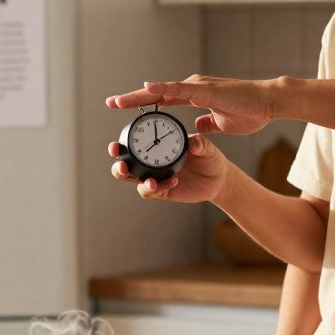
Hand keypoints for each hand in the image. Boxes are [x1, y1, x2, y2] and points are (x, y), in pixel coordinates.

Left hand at [106, 74, 278, 135]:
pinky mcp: (205, 90)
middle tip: (110, 102)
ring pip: (162, 90)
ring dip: (139, 95)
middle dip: (133, 99)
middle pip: (156, 94)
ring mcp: (197, 86)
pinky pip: (179, 90)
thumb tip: (196, 129)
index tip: (124, 108)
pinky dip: (162, 89)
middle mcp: (192, 87)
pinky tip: (147, 89)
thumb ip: (207, 124)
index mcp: (195, 95)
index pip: (163, 100)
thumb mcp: (222, 124)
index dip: (143, 104)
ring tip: (118, 101)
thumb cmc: (250, 112)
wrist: (269, 103)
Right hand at [108, 133, 229, 202]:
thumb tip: (193, 143)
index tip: (116, 146)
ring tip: (150, 183)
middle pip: (125, 164)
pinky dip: (158, 188)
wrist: (218, 180)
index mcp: (156, 143)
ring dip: (137, 183)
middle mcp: (151, 160)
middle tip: (122, 167)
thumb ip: (201, 144)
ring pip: (135, 180)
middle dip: (119, 167)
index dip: (120, 144)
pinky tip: (172, 182)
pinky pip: (152, 191)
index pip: (132, 142)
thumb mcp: (208, 148)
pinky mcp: (162, 190)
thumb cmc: (209, 158)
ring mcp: (155, 176)